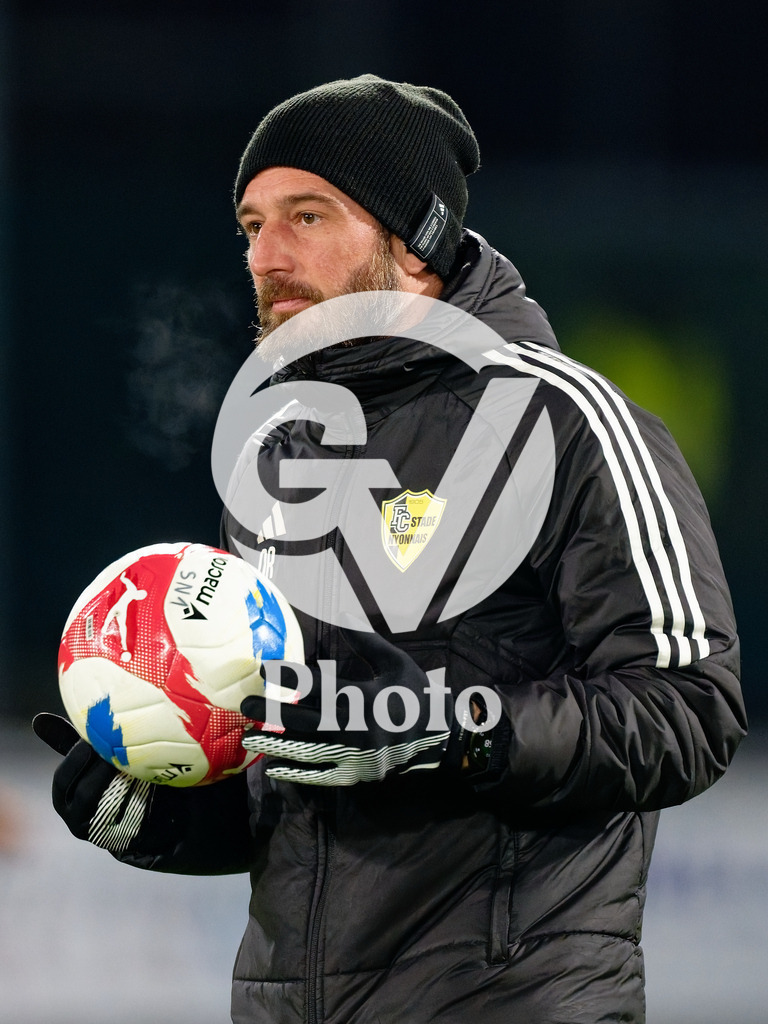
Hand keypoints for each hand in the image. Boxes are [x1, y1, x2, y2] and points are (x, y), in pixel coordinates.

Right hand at [33, 712, 151, 852]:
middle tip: (118, 746)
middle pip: (85, 792)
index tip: (91, 740)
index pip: (62, 779)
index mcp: (63, 799)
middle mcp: (76, 818)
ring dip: (121, 778)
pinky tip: (148, 776)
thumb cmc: (110, 778)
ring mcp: (98, 830)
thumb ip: (68, 742)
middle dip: (102, 766)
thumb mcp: (89, 759)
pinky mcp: (122, 837)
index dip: (76, 758)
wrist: (143, 814)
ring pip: (107, 804)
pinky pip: (129, 815)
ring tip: (133, 758)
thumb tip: (39, 719)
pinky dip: (138, 794)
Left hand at [240, 629, 463, 785]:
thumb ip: (365, 640)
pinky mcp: (356, 774)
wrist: (439, 738)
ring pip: (306, 751)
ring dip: (275, 744)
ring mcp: (354, 755)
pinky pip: (320, 776)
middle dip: (272, 713)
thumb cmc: (414, 694)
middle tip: (245, 705)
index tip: (265, 668)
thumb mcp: (395, 662)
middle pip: (303, 721)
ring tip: (249, 737)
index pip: (317, 684)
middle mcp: (356, 729)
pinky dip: (295, 774)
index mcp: (364, 698)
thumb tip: (340, 613)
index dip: (288, 675)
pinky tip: (274, 768)